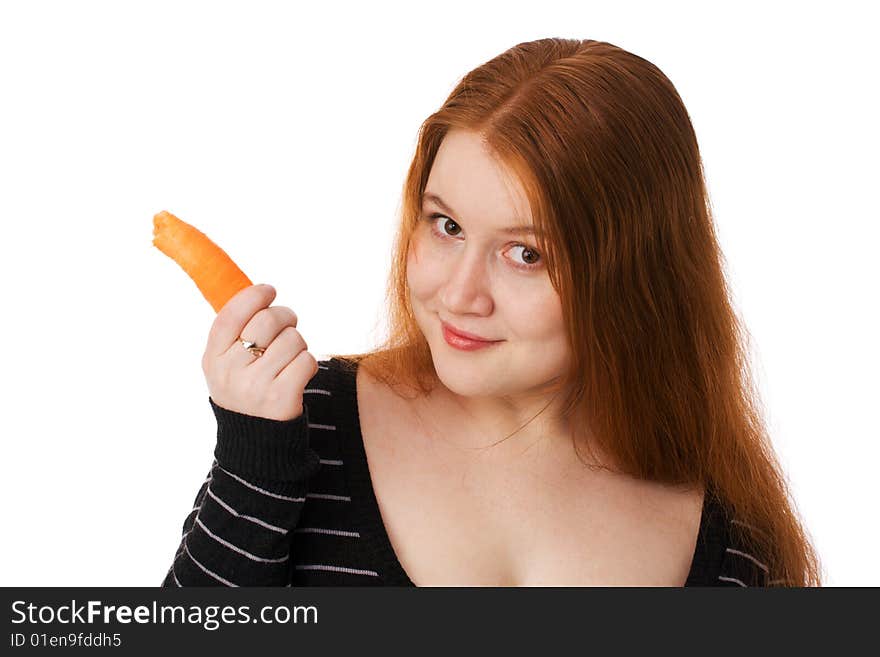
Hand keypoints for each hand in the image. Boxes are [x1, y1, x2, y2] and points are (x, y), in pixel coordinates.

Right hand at [201, 284, 317, 420]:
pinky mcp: (281, 398)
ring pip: (293, 339)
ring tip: (289, 358)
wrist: (257, 437)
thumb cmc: (247, 387)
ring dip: (298, 345)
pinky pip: (307, 361)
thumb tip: (258, 291)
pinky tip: (297, 375)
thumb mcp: (227, 363)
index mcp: (213, 358)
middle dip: (285, 317)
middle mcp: (230, 371)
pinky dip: (308, 364)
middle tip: (288, 324)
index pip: (231, 314)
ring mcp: (255, 386)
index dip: (253, 296)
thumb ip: (236, 331)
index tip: (269, 290)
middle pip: (268, 320)